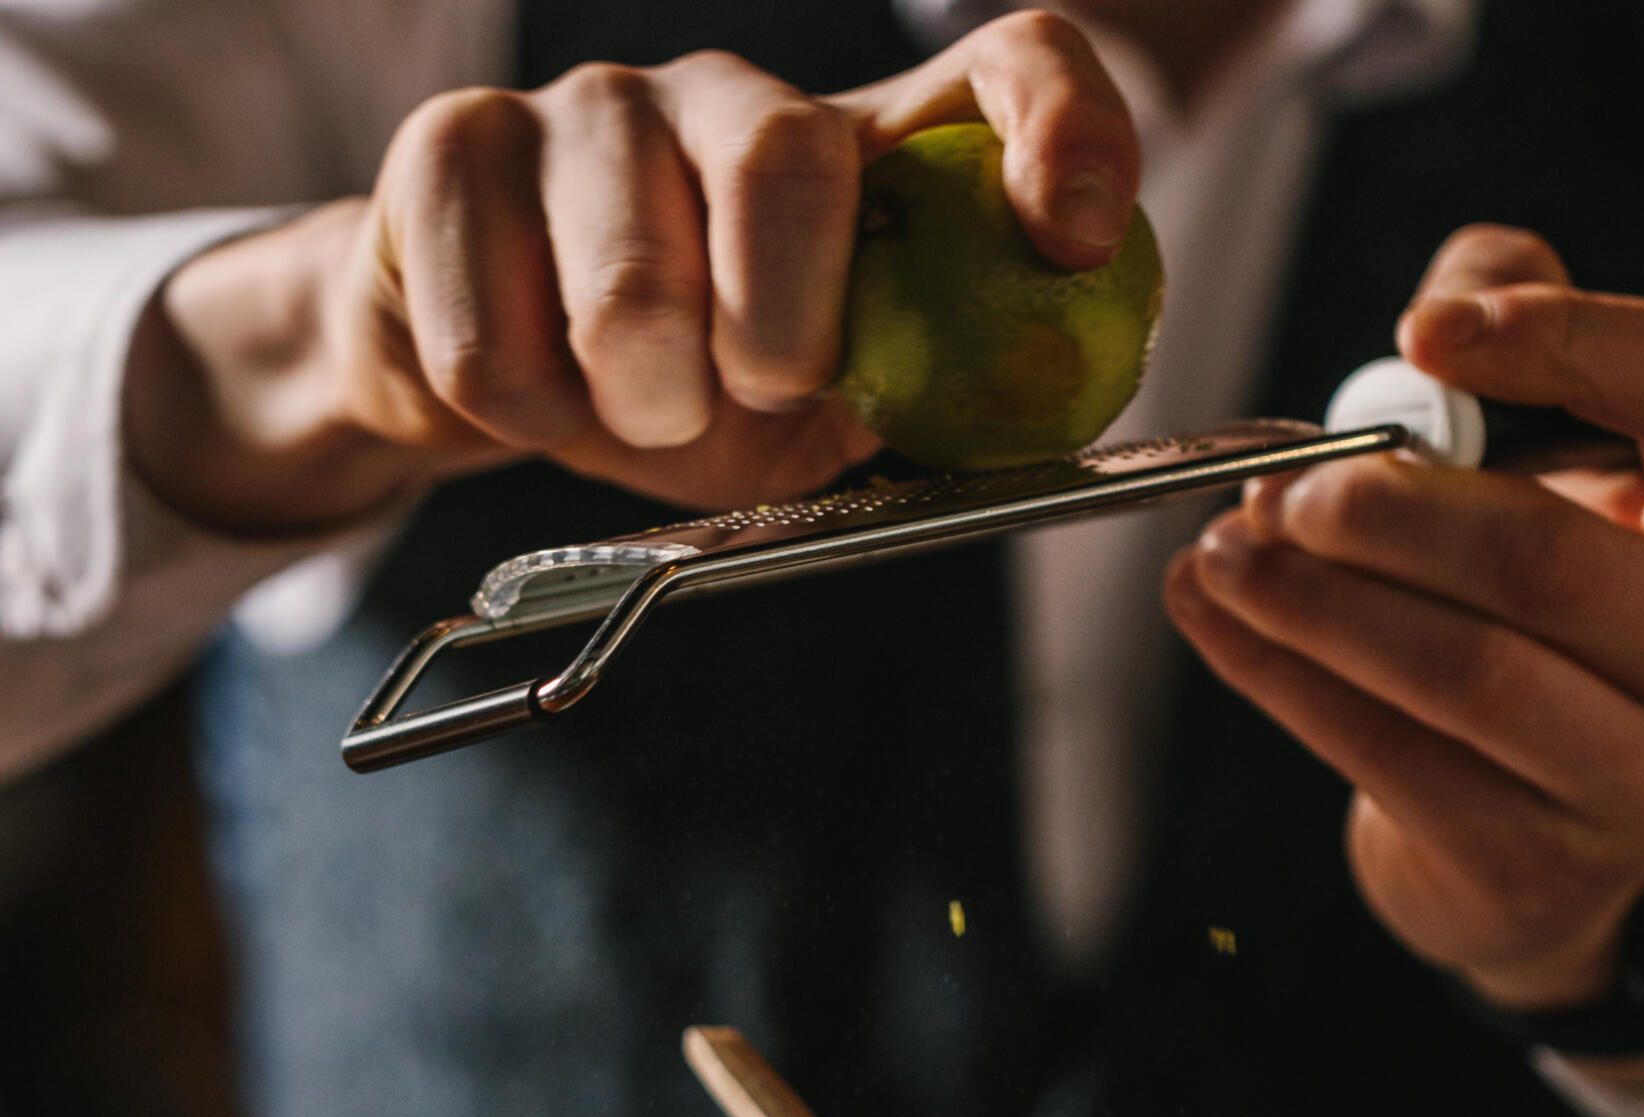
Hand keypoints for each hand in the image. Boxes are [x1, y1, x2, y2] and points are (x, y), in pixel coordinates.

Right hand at [126, 11, 1137, 534]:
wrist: (507, 379)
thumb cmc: (703, 390)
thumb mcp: (838, 411)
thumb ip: (923, 390)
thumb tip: (1010, 405)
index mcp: (865, 151)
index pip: (1009, 61)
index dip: (1060, 128)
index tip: (1072, 236)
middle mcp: (737, 96)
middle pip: (783, 154)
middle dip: (776, 321)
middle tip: (753, 395)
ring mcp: (591, 106)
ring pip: (622, 267)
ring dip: (639, 395)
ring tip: (642, 414)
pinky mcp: (457, 149)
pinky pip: (496, 334)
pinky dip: (530, 413)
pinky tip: (544, 396)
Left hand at [1164, 227, 1643, 1033]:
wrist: (1536, 833)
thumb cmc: (1548, 617)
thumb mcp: (1564, 467)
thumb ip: (1524, 334)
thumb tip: (1459, 282)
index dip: (1562, 342)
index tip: (1426, 330)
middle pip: (1547, 560)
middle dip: (1388, 512)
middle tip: (1283, 485)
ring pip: (1462, 673)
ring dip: (1315, 604)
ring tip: (1227, 550)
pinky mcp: (1539, 865)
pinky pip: (1390, 759)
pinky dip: (1283, 682)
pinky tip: (1218, 621)